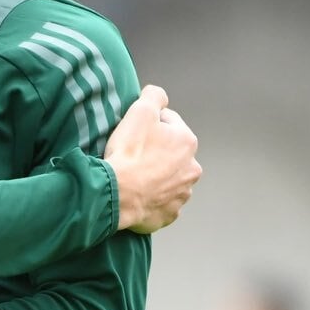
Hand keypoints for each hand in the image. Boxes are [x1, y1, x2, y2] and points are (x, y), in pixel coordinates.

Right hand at [104, 85, 200, 232]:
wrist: (117, 193)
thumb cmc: (129, 153)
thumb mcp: (140, 111)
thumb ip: (154, 96)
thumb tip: (159, 95)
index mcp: (187, 142)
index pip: (168, 121)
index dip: (148, 122)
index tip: (134, 131)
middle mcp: (191, 169)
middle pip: (170, 151)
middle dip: (155, 150)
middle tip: (132, 152)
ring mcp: (182, 194)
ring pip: (168, 177)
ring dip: (155, 173)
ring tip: (134, 173)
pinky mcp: (170, 213)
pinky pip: (161, 200)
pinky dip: (151, 195)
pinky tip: (136, 190)